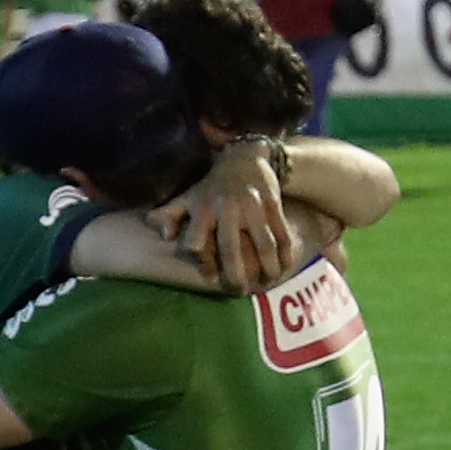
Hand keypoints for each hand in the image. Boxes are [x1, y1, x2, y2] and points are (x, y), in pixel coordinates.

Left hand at [150, 138, 295, 296]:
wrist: (245, 157)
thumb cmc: (212, 186)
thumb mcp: (187, 197)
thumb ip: (169, 216)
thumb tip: (165, 236)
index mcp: (202, 209)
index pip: (195, 242)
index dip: (201, 262)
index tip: (211, 277)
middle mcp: (226, 207)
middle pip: (231, 250)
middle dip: (236, 276)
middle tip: (240, 292)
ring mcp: (252, 205)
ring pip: (264, 244)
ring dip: (268, 268)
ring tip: (266, 283)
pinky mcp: (272, 203)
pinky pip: (281, 234)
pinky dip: (285, 255)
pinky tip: (284, 268)